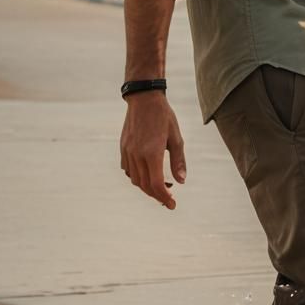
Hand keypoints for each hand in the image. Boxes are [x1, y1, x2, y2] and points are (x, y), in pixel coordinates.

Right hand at [120, 92, 186, 208]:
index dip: (164, 198)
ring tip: (162, 185)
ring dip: (147, 187)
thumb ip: (178, 160)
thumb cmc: (163, 116)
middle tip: (168, 199)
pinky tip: (148, 173)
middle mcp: (137, 155)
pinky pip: (128, 170)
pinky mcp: (123, 148)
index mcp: (152, 153)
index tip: (172, 205)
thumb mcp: (176, 137)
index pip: (157, 185)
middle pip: (145, 186)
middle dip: (157, 196)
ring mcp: (128, 152)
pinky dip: (138, 177)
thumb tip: (181, 181)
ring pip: (135, 180)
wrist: (144, 99)